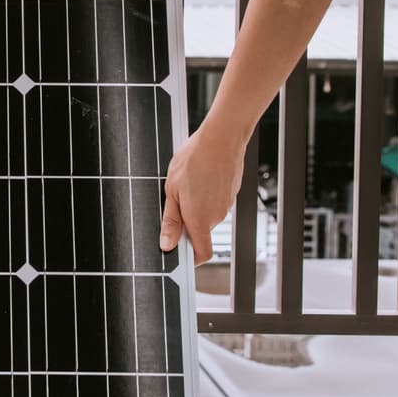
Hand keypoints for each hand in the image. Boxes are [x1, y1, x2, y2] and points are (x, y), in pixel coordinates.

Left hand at [159, 126, 245, 265]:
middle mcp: (216, 217)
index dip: (190, 259)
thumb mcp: (172, 190)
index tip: (177, 253)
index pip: (202, 254)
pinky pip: (214, 203)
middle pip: (200, 233)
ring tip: (187, 184)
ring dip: (195, 207)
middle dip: (187, 223)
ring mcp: (226, 206)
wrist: (222, 137)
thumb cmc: (195, 159)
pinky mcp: (230, 195)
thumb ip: (170, 220)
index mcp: (199, 219)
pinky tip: (198, 178)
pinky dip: (205, 196)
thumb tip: (167, 244)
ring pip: (206, 216)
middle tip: (175, 201)